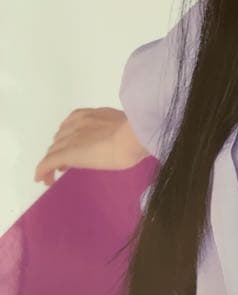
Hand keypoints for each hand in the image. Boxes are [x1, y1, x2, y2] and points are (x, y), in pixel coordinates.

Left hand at [34, 108, 149, 185]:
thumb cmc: (137, 132)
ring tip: (54, 174)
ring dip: (52, 161)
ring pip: (53, 150)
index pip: (71, 126)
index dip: (68, 137)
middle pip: (60, 138)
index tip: (71, 146)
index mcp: (90, 115)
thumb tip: (125, 138)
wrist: (133, 136)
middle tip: (64, 163)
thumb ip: (118, 130)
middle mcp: (76, 123)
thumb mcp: (126, 126)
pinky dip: (42, 171)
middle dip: (60, 149)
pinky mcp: (68, 154)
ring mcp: (71, 138)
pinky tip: (42, 180)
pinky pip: (48, 163)